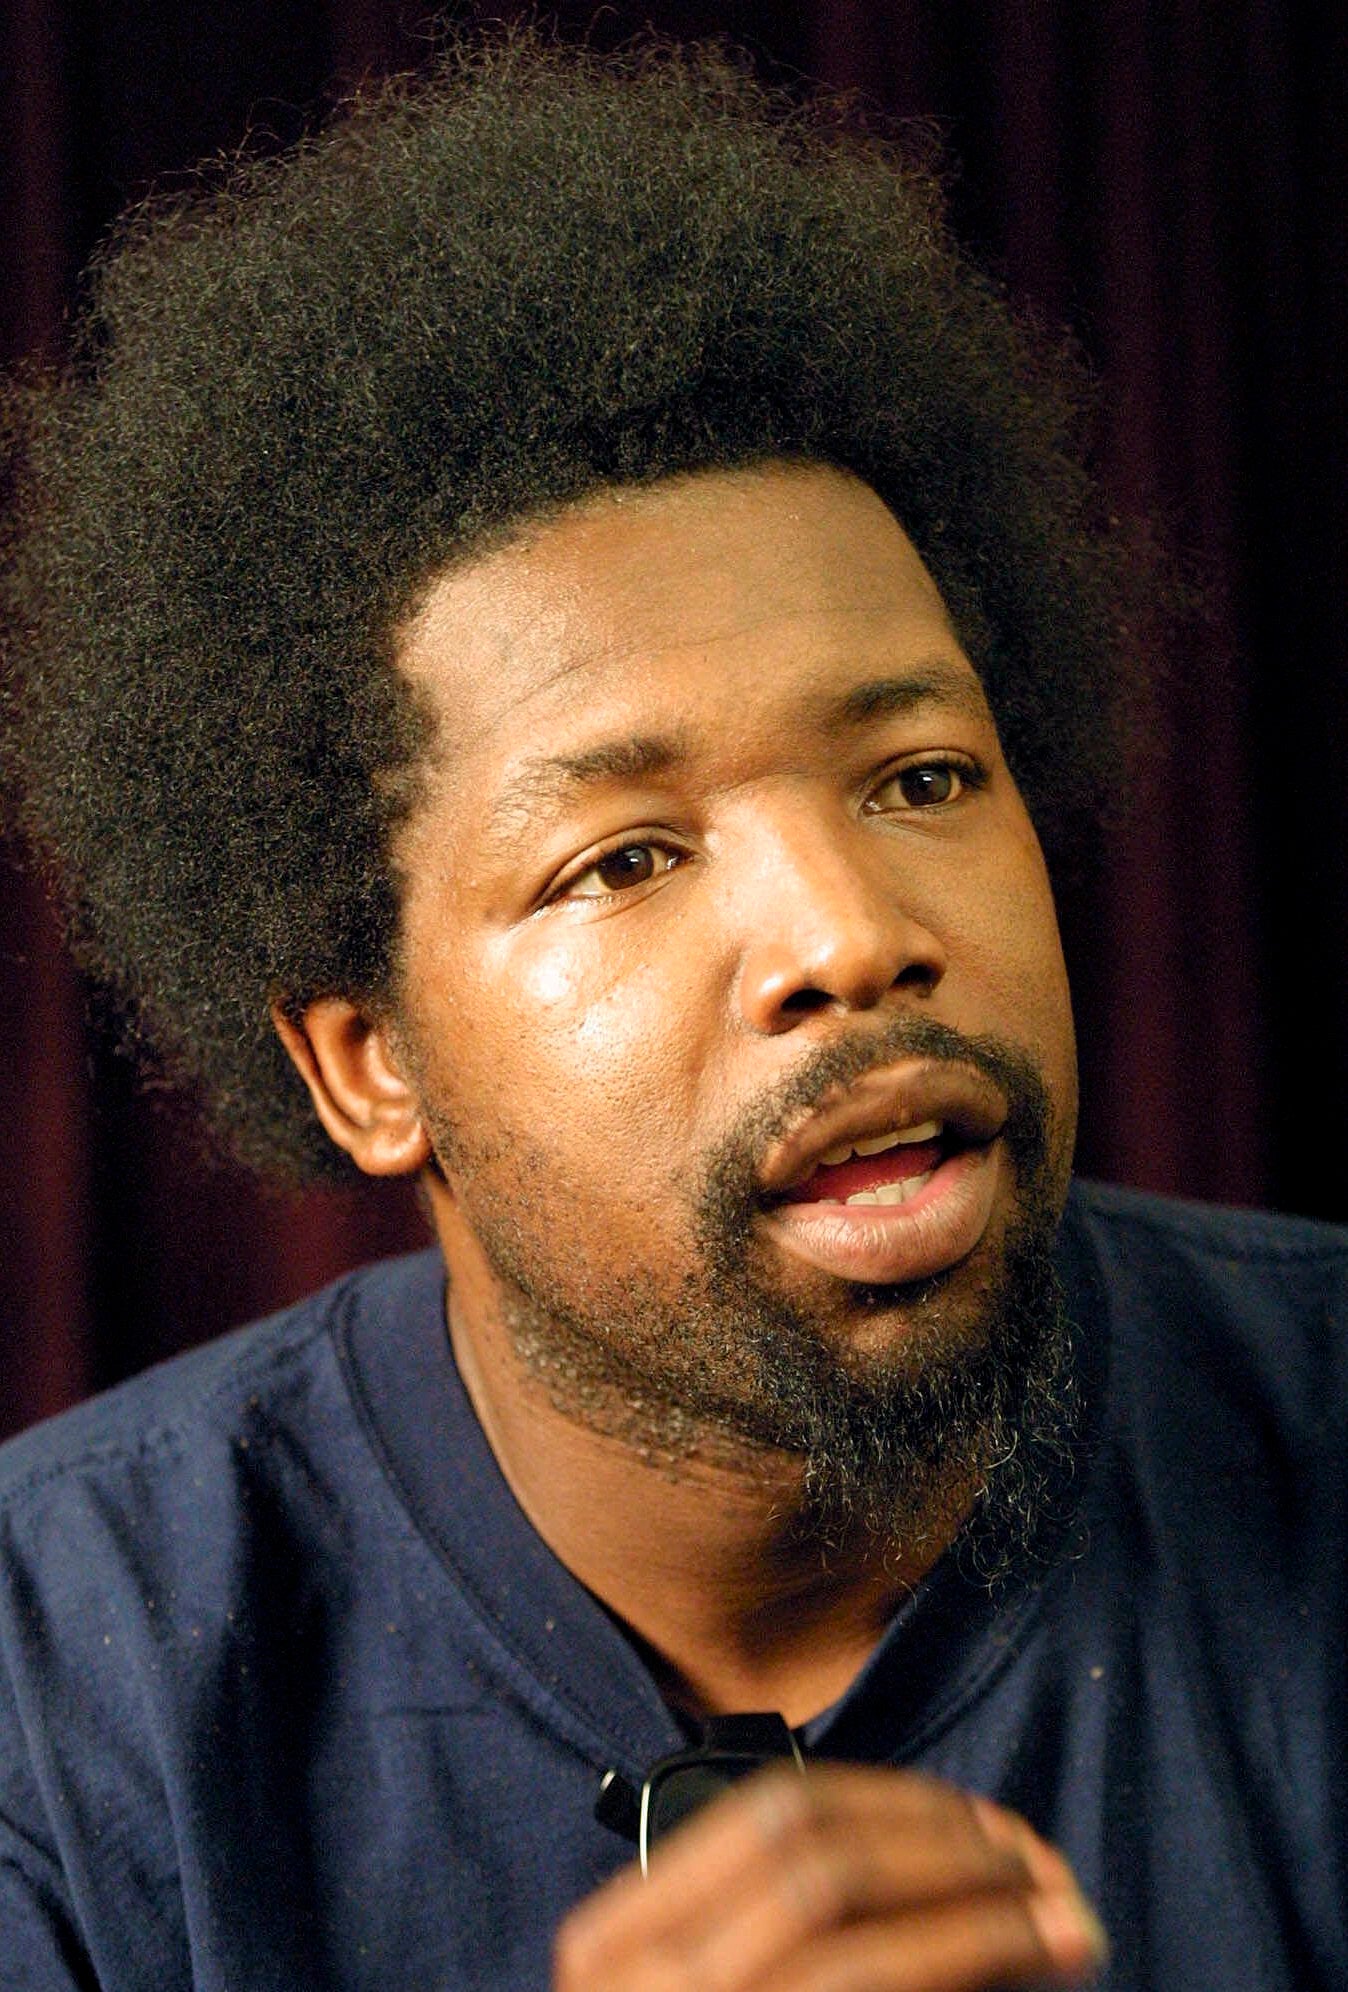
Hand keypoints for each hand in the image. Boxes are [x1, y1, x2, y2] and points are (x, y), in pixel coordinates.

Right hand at [554, 1763, 1106, 1990]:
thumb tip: (950, 1849)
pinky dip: (976, 1964)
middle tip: (1034, 1860)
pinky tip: (1037, 1968)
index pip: (771, 1814)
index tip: (978, 1819)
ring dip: (983, 1909)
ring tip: (1062, 1918)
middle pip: (823, 1856)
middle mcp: (647, 1986)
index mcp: (615, 1940)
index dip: (891, 1805)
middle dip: (948, 1845)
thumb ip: (777, 1933)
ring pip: (861, 1932)